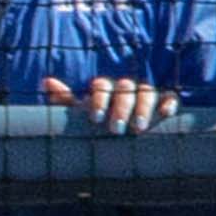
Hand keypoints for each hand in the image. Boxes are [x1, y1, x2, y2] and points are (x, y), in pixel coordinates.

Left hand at [49, 73, 176, 131]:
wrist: (116, 134)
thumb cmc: (95, 124)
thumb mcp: (78, 114)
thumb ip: (64, 100)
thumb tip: (46, 80)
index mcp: (104, 88)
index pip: (102, 86)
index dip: (99, 100)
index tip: (96, 118)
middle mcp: (125, 88)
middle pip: (126, 88)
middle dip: (121, 108)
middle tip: (116, 128)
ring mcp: (145, 93)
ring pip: (147, 92)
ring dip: (143, 108)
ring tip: (138, 127)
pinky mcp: (164, 101)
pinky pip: (169, 97)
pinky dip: (169, 102)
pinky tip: (166, 113)